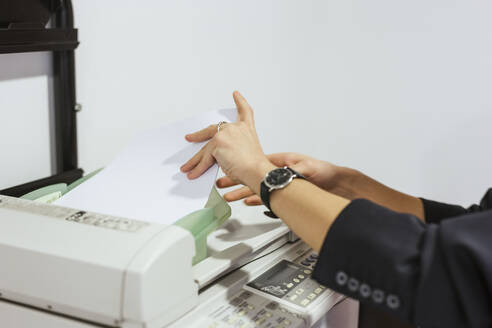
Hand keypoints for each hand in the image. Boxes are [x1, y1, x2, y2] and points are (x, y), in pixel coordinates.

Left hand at [181, 91, 274, 192]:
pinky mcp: (218, 142)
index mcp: (247, 129)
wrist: (257, 172)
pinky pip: (205, 158)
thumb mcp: (247, 154)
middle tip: (190, 137)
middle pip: (213, 129)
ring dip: (195, 160)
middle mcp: (237, 128)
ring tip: (187, 167)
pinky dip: (198, 168)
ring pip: (206, 148)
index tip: (236, 94)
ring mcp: (226, 133)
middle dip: (199, 135)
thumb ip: (233, 150)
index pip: (245, 112)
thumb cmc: (255, 168)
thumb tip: (217, 159)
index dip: (240, 102)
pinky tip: (193, 174)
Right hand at [217, 153, 342, 204]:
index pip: (256, 164)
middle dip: (235, 181)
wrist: (336, 184)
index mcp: (280, 162)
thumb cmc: (324, 172)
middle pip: (251, 176)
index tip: (229, 171)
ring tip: (228, 196)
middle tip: (221, 185)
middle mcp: (278, 172)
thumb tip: (288, 170)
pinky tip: (247, 201)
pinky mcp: (284, 194)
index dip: (241, 168)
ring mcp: (280, 183)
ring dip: (242, 192)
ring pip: (256, 187)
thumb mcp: (308, 168)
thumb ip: (295, 169)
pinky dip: (256, 199)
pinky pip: (265, 197)